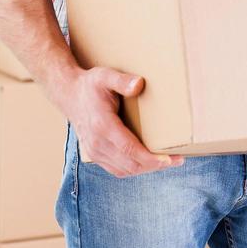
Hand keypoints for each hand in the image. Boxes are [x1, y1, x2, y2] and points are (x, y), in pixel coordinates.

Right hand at [63, 66, 184, 176]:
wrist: (69, 95)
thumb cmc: (90, 85)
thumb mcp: (105, 76)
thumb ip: (123, 81)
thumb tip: (139, 84)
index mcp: (102, 126)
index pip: (130, 150)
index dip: (152, 159)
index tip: (171, 159)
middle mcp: (97, 143)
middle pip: (131, 164)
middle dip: (155, 165)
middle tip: (177, 160)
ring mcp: (95, 152)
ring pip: (124, 170)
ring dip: (146, 169)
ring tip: (166, 162)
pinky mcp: (95, 155)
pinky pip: (117, 170)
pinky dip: (134, 169)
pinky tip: (148, 163)